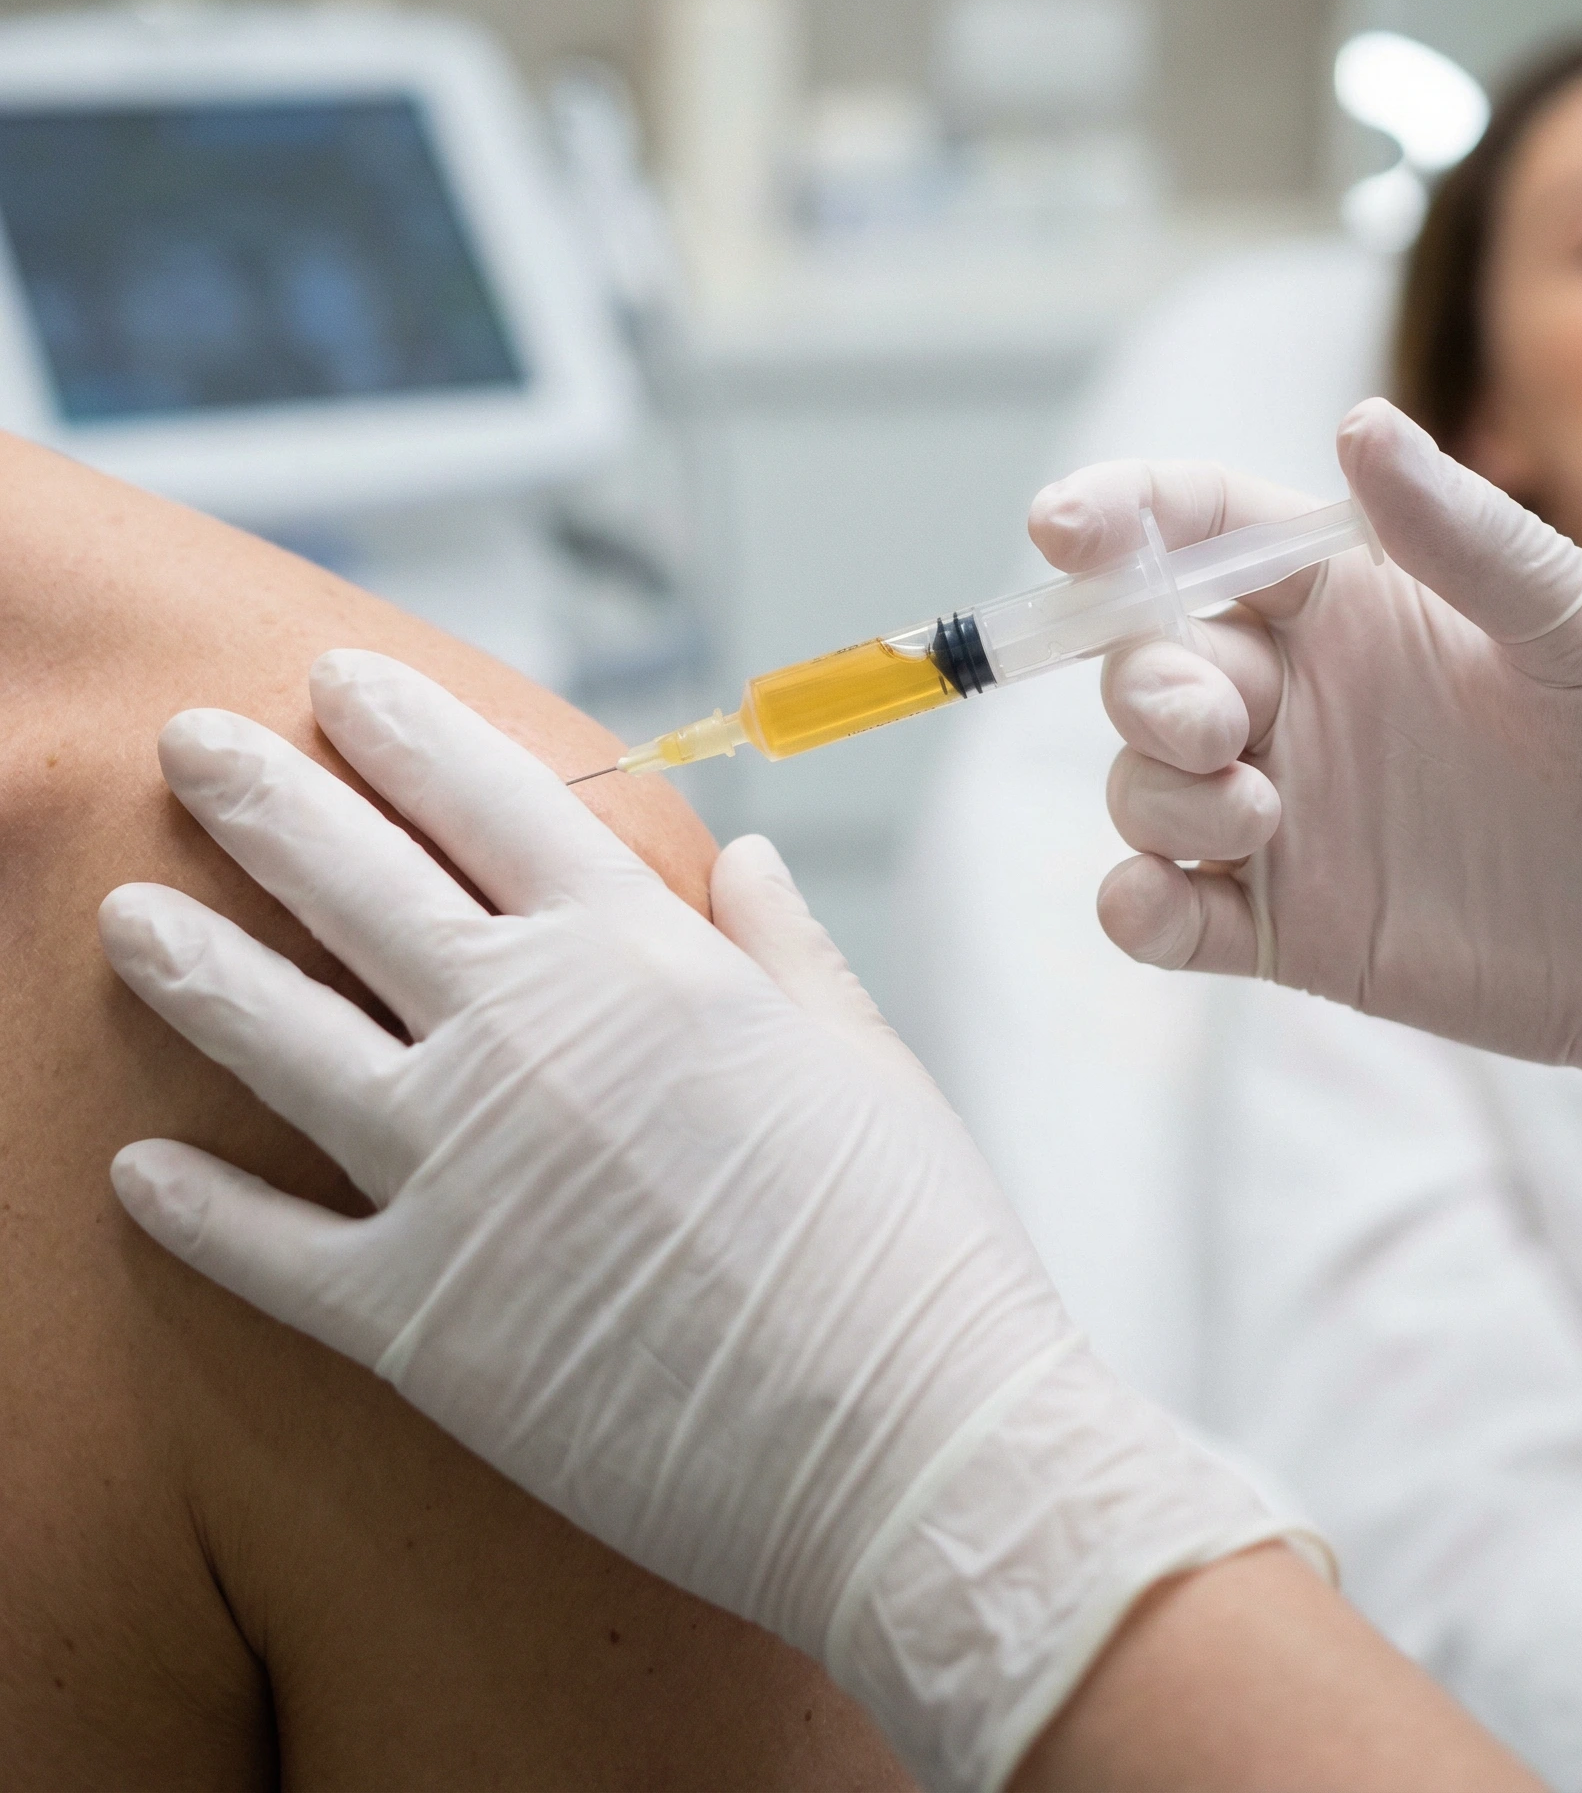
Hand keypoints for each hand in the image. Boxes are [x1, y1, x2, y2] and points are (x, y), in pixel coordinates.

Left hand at [99, 651, 1308, 1792]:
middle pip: (354, 882)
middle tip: (187, 744)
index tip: (334, 680)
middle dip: (259, 797)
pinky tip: (136, 1171)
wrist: (910, 1448)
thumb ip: (783, 946)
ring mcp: (459, 1173)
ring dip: (191, 964)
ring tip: (123, 914)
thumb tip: (746, 858)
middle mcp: (527, 1035)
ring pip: (278, 1035)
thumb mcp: (862, 1056)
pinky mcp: (420, 1318)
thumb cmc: (912, 1246)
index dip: (401, 727)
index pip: (489, 798)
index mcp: (641, 955)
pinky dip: (196, 1208)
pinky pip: (269, 1247)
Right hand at [1029, 399, 1581, 1171]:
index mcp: (1348, 596)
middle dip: (1143, 678)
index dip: (1118, 516)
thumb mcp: (1580, 622)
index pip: (1198, 530)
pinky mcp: (1287, 927)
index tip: (1064, 527)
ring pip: (1138, 781)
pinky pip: (1157, 912)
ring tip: (1259, 816)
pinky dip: (1133, 905)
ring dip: (1155, 789)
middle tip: (1215, 720)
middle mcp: (1297, 695)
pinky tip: (1178, 905)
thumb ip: (1461, 534)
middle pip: (1143, 659)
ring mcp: (1283, 813)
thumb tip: (1359, 421)